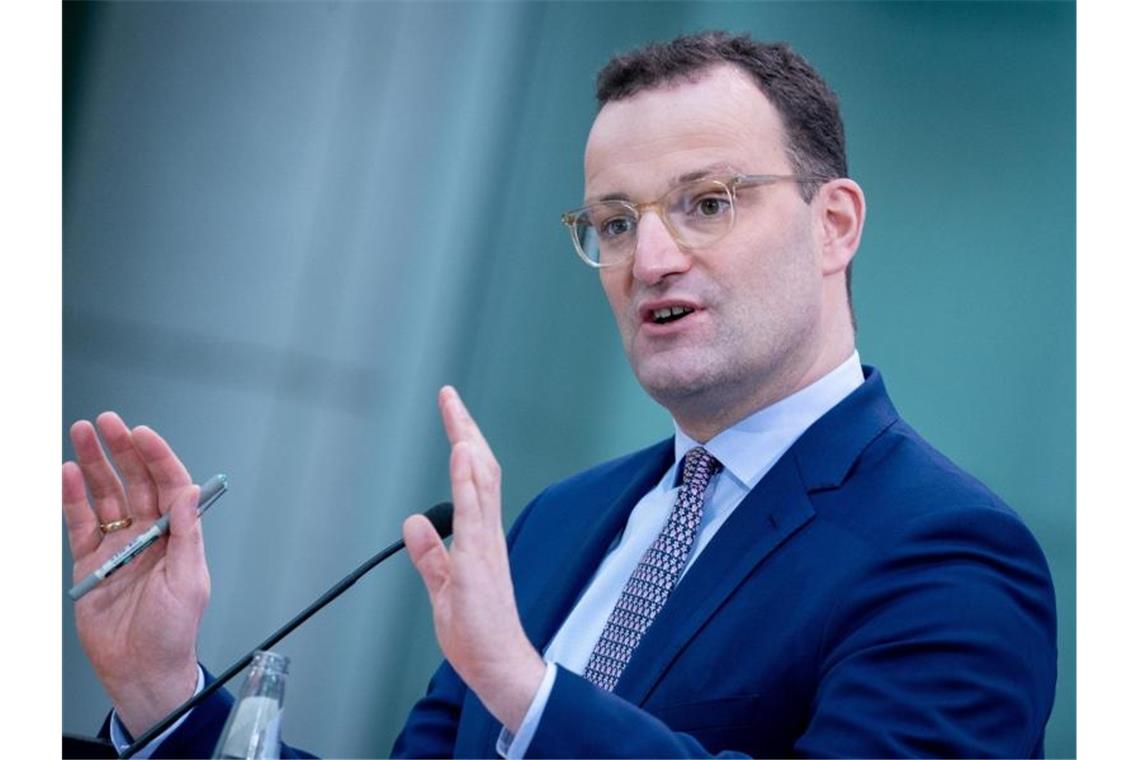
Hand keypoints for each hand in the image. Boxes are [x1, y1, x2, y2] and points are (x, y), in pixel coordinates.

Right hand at [62, 412, 208, 737]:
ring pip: (105, 495)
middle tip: (108, 422)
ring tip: (81, 435)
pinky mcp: (90, 561)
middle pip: (134, 482)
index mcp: (178, 536)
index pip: (169, 485)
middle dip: (121, 450)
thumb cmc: (173, 633)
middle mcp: (149, 535)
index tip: (143, 434)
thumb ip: (187, 534)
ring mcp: (118, 545)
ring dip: (93, 465)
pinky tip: (65, 475)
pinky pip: (79, 523)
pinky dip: (71, 498)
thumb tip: (190, 493)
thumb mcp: (189, 582)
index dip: (157, 457)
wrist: (141, 670)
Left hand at [403, 387, 544, 732]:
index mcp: (479, 539)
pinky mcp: (479, 561)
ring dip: (467, 443)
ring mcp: (485, 545)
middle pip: (480, 470)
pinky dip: (467, 481)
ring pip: (480, 482)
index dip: (462, 444)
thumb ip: (429, 555)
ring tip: (456, 411)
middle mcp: (487, 534)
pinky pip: (474, 513)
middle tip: (450, 396)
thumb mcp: (443, 588)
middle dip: (464, 430)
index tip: (451, 415)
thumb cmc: (476, 633)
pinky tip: (461, 455)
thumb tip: (414, 523)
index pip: (472, 481)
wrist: (499, 667)